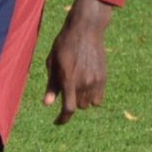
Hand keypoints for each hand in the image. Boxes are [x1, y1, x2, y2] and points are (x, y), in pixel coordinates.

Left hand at [41, 0, 115, 125]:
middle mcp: (84, 82)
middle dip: (71, 103)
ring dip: (81, 100)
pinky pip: (98, 99)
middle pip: (78, 107)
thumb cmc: (64, 44)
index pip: (68, 109)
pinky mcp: (104, 78)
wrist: (86, 29)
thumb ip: (51, 85)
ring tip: (76, 86)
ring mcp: (96, 80)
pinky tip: (86, 87)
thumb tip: (47, 104)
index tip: (57, 121)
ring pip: (88, 104)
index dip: (62, 119)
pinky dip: (92, 98)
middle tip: (66, 90)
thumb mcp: (53, 62)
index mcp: (68, 79)